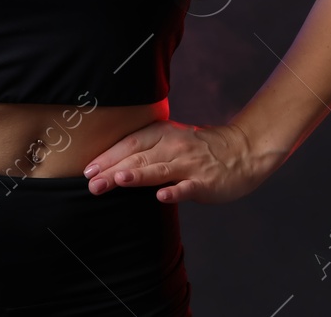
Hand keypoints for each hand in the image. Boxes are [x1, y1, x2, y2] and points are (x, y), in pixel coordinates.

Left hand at [81, 118, 268, 203]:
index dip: (108, 157)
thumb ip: (145, 150)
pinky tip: (162, 196)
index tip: (87, 170)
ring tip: (119, 180)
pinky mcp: (205, 181)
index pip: (129, 145)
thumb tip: (111, 165)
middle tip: (92, 184)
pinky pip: (188, 187)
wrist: (242, 150)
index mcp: (161, 134)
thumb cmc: (199, 149)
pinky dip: (175, 191)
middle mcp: (173, 146)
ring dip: (139, 174)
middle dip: (113, 171)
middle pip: (139, 158)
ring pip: (159, 170)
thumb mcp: (171, 141)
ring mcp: (189, 164)